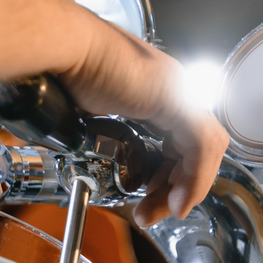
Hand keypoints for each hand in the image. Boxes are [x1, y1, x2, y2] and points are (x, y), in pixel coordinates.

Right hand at [57, 15, 229, 226]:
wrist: (59, 50)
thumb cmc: (60, 70)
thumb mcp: (80, 112)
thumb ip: (92, 129)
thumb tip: (78, 151)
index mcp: (152, 90)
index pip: (176, 140)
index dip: (167, 174)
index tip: (147, 197)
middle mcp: (171, 89)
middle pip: (192, 148)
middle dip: (175, 187)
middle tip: (152, 212)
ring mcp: (177, 92)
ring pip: (204, 149)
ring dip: (187, 187)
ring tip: (166, 211)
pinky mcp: (176, 100)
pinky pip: (201, 146)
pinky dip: (194, 178)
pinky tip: (178, 199)